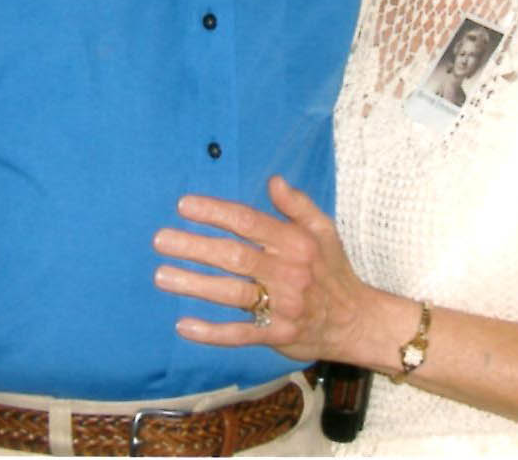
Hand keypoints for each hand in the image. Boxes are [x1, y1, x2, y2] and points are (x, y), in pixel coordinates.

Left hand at [152, 175, 378, 364]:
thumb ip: (298, 205)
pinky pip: (241, 334)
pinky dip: (212, 331)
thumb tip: (274, 180)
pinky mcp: (278, 335)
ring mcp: (283, 306)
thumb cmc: (333, 271)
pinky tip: (184, 325)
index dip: (216, 213)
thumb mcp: (324, 231)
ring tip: (162, 275)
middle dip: (195, 247)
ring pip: (232, 294)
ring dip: (195, 284)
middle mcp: (288, 272)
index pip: (249, 222)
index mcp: (296, 243)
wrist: (356, 321)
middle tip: (161, 240)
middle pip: (235, 256)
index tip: (184, 206)